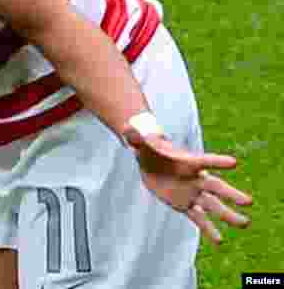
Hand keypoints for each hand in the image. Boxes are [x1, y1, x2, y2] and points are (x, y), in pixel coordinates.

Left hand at [124, 128, 252, 244]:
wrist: (150, 160)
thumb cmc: (149, 148)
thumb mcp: (141, 142)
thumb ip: (136, 138)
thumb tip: (125, 130)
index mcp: (188, 161)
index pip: (205, 160)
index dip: (217, 161)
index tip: (234, 162)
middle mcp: (195, 178)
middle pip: (216, 186)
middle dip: (231, 194)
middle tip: (248, 201)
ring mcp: (192, 193)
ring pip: (213, 205)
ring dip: (227, 215)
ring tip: (244, 223)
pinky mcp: (185, 205)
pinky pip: (199, 218)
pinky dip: (208, 229)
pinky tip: (219, 241)